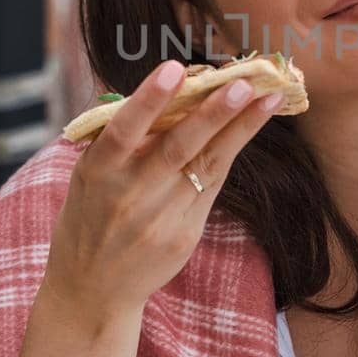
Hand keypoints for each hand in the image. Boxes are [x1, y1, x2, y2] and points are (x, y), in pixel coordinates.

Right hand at [43, 59, 283, 327]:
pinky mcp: (184, 235)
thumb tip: (167, 87)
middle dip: (212, 113)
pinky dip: (230, 151)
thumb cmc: (90, 215)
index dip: (150, 99)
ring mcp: (160, 218)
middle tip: (242, 83)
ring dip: (239, 127)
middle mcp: (130, 194)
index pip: (124, 130)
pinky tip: (251, 123)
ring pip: (206, 164)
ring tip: (268, 98)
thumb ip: (120, 139)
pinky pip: (212, 185)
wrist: (91, 288)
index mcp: (98, 171)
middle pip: (177, 148)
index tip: (175, 68)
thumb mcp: (89, 175)